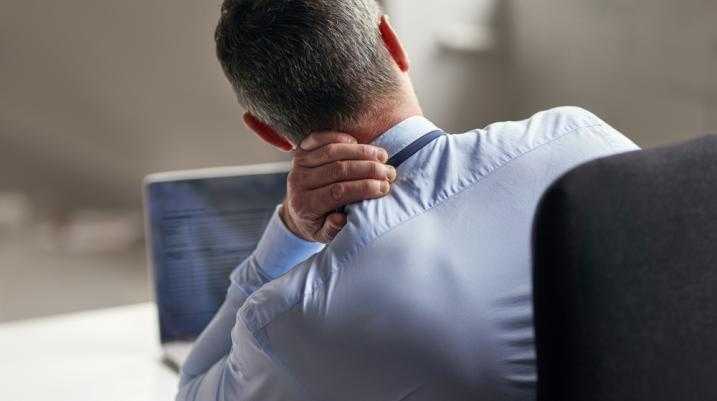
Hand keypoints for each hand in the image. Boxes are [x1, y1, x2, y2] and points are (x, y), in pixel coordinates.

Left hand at [281, 132, 396, 242]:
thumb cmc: (317, 224)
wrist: (295, 212)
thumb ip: (332, 230)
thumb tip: (341, 218)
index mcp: (306, 205)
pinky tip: (357, 141)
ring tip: (382, 156)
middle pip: (337, 169)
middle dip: (368, 169)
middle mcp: (299, 183)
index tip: (384, 187)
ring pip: (332, 152)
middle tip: (389, 172)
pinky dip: (339, 137)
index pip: (338, 192)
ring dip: (360, 151)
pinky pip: (319, 138)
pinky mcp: (300, 152)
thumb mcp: (323, 235)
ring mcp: (299, 165)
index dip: (363, 188)